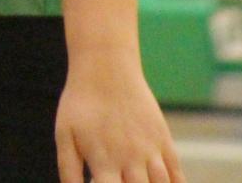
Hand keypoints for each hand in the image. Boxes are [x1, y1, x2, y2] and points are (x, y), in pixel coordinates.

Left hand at [56, 51, 184, 182]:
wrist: (105, 69)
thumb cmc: (80, 104)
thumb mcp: (65, 135)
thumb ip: (68, 169)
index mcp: (104, 161)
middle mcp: (131, 160)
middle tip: (121, 182)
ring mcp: (151, 150)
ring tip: (139, 182)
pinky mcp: (164, 140)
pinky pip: (176, 173)